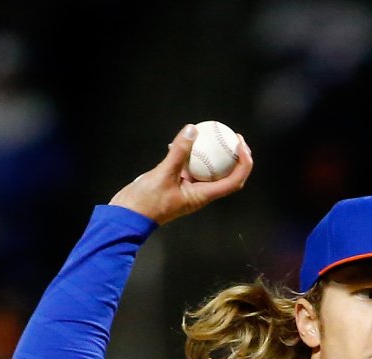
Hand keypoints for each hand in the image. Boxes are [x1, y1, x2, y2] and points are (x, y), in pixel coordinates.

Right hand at [110, 125, 252, 224]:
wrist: (128, 216)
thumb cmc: (146, 202)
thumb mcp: (163, 174)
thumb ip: (179, 152)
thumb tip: (192, 130)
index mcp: (202, 196)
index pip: (233, 181)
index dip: (243, 164)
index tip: (241, 145)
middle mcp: (200, 194)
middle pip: (227, 175)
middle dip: (236, 157)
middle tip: (235, 137)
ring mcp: (189, 190)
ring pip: (208, 170)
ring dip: (214, 154)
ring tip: (214, 135)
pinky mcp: (177, 185)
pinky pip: (190, 167)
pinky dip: (190, 155)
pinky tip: (182, 141)